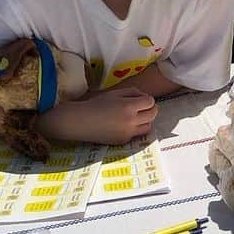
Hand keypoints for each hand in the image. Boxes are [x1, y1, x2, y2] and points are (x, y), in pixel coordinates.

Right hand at [40, 87, 158, 144]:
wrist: (80, 122)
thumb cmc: (95, 104)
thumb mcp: (113, 93)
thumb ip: (131, 92)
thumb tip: (144, 96)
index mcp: (128, 106)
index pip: (150, 102)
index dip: (147, 99)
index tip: (141, 99)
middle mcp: (131, 121)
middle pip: (153, 114)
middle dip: (151, 109)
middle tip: (144, 107)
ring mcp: (128, 133)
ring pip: (148, 127)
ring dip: (146, 121)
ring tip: (137, 117)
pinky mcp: (123, 141)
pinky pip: (136, 134)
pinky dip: (135, 129)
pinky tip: (125, 125)